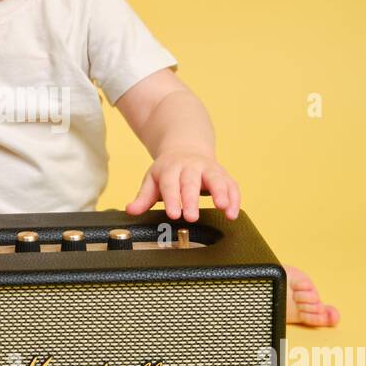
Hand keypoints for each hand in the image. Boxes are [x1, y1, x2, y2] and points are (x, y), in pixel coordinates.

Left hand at [124, 149, 240, 222]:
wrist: (185, 148)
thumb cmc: (168, 170)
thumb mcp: (152, 180)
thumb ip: (143, 197)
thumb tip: (130, 210)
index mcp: (170, 168)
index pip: (169, 184)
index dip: (171, 199)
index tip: (173, 214)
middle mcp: (191, 167)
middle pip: (191, 182)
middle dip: (191, 200)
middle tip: (191, 217)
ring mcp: (209, 169)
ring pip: (216, 179)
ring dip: (221, 193)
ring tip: (223, 207)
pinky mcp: (223, 175)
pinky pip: (231, 185)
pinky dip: (234, 198)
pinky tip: (232, 213)